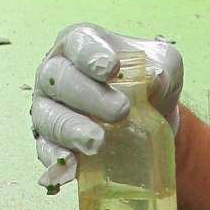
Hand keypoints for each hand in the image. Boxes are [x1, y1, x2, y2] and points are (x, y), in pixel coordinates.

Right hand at [31, 23, 183, 189]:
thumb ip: (162, 65)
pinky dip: (57, 158)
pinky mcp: (48, 141)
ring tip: (96, 142)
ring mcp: (48, 108)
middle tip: (120, 111)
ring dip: (72, 130)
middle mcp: (56, 73)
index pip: (78, 44)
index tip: (111, 68)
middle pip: (61, 80)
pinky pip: (45, 150)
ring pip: (48, 117)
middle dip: (89, 96)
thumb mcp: (164, 64)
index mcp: (80, 44)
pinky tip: (72, 165)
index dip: (91, 56)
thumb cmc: (148, 80)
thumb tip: (156, 79)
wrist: (150, 117)